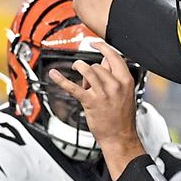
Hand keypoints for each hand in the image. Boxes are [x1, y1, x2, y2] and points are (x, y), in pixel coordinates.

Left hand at [47, 41, 139, 156]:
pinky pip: (73, 87)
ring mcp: (103, 93)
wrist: (120, 137)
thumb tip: (104, 60)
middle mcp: (115, 85)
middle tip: (89, 80)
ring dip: (79, 68)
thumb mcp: (125, 93)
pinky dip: (61, 80)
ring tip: (76, 70)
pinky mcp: (90, 102)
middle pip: (98, 65)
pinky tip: (54, 74)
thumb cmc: (121, 118)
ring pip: (87, 70)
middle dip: (90, 69)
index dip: (103, 47)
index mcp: (126, 81)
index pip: (114, 56)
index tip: (95, 43)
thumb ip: (115, 76)